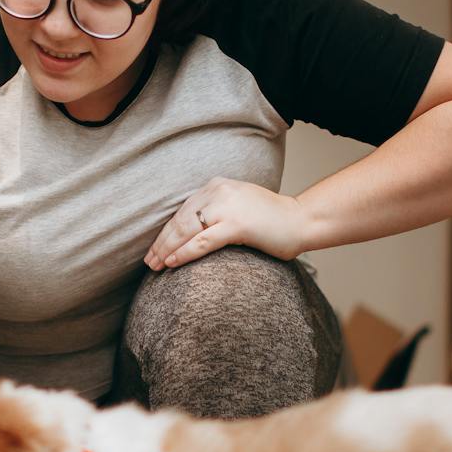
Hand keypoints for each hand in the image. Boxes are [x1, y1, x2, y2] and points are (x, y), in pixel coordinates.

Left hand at [143, 178, 309, 271]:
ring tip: (156, 265)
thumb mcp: (238, 206)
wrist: (302, 220)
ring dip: (167, 249)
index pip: (183, 210)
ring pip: (186, 230)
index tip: (155, 247)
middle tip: (149, 261)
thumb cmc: (272, 220)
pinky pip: (202, 241)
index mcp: (217, 186)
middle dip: (162, 242)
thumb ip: (216, 212)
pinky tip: (172, 262)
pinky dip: (184, 253)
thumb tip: (191, 232)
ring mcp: (227, 207)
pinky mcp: (236, 225)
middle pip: (180, 219)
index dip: (166, 231)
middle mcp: (219, 192)